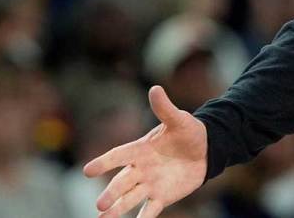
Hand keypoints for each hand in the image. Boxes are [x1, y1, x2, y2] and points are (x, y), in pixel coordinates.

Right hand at [84, 86, 209, 217]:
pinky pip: (150, 209)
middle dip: (111, 193)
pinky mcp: (162, 196)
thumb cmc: (188, 132)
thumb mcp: (178, 119)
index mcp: (140, 149)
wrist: (205, 150)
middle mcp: (140, 169)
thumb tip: (155, 89)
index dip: (103, 163)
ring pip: (130, 198)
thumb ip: (164, 108)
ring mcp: (150, 184)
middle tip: (100, 204)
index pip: (118, 156)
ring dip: (118, 208)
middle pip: (122, 181)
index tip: (87, 171)